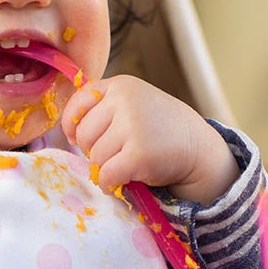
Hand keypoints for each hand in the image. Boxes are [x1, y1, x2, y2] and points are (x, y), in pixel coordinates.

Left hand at [60, 75, 238, 204]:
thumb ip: (104, 109)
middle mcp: (125, 100)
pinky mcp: (139, 153)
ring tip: (126, 164)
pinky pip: (106, 175)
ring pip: (95, 157)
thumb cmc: (159, 129)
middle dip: (93, 150)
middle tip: (114, 154)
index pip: (78, 103)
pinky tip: (123, 180)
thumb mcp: (134, 104)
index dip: (73, 125)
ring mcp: (133, 125)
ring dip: (105, 168)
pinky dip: (110, 183)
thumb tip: (69, 132)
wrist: (198, 148)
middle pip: (85, 134)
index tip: (79, 138)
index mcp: (121, 85)